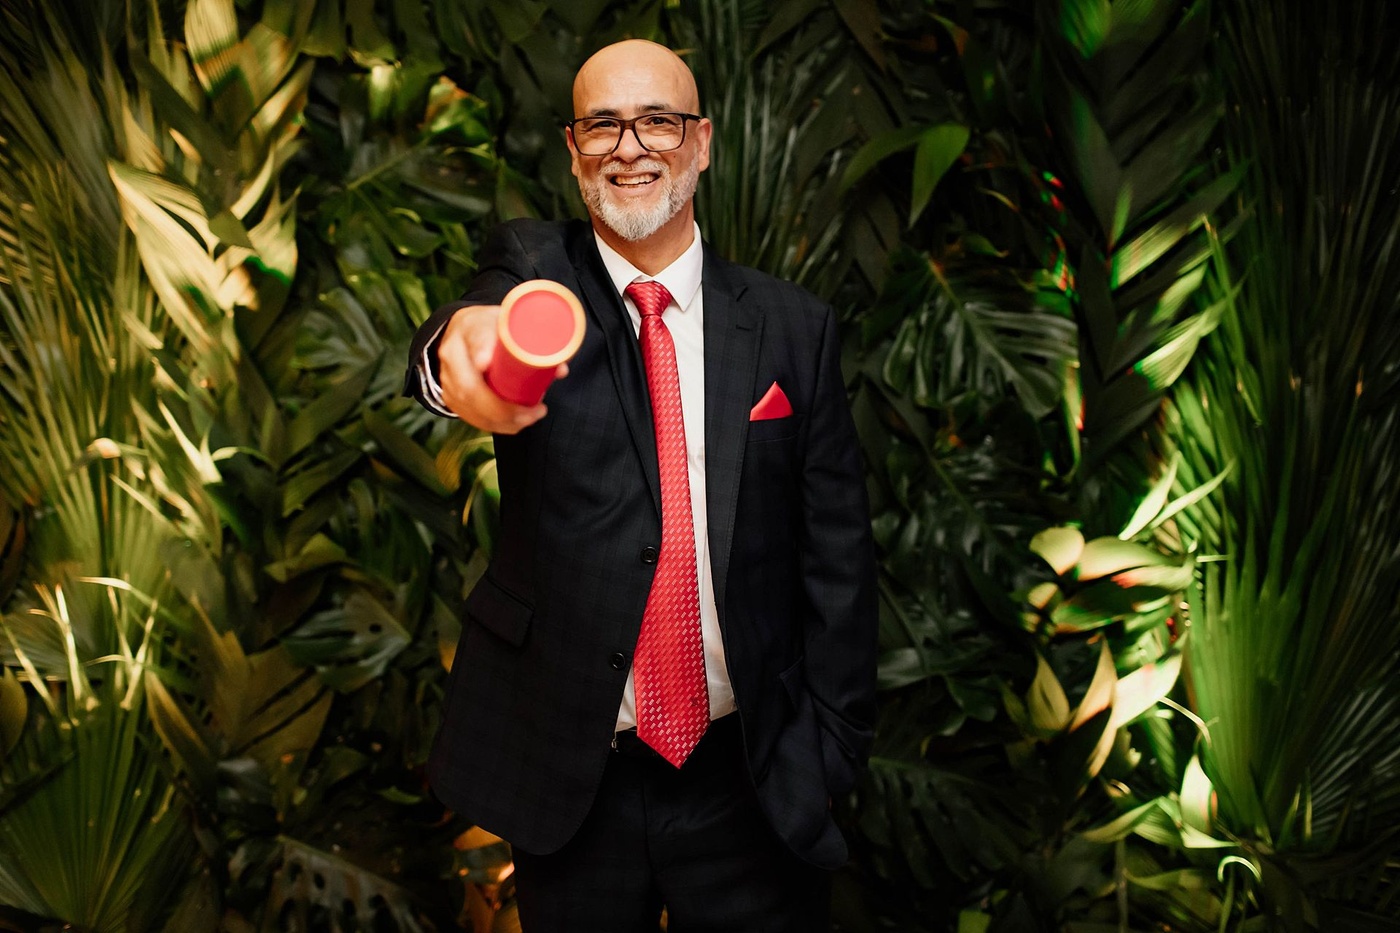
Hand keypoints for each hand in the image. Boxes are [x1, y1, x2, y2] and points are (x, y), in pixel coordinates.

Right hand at [437, 305, 568, 434]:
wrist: (463, 333)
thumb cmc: (495, 329)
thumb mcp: (514, 325)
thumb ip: (539, 342)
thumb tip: (560, 370)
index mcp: (471, 327)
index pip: (475, 338)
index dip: (481, 350)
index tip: (486, 363)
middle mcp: (453, 352)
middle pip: (470, 385)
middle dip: (503, 408)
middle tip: (534, 412)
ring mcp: (447, 377)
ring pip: (470, 406)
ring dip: (503, 420)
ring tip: (531, 418)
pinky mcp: (450, 396)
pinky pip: (470, 416)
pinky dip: (495, 425)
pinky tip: (515, 424)